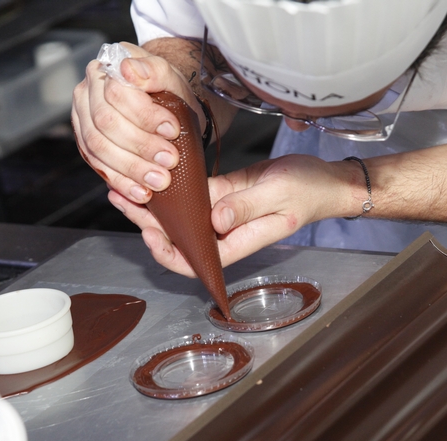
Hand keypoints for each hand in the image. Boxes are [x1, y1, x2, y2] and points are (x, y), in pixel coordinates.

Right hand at [71, 42, 204, 205]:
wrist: (164, 106)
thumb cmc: (166, 89)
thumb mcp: (170, 75)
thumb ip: (154, 70)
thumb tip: (129, 70)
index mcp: (106, 68)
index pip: (116, 93)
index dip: (145, 115)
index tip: (172, 130)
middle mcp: (87, 92)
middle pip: (106, 123)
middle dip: (141, 146)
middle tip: (169, 161)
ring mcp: (83, 120)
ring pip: (98, 148)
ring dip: (131, 169)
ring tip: (159, 181)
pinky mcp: (86, 145)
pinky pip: (98, 166)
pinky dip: (121, 182)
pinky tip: (140, 192)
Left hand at [108, 154, 357, 276]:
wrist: (325, 179)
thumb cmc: (310, 190)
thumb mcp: (279, 195)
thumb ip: (246, 207)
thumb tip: (214, 220)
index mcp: (242, 240)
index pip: (199, 260)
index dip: (170, 254)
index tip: (151, 235)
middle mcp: (228, 232)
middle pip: (181, 239)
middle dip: (148, 224)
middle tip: (121, 198)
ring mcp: (224, 213)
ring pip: (181, 217)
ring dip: (154, 205)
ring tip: (124, 186)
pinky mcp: (223, 195)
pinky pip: (192, 196)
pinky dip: (172, 189)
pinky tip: (152, 174)